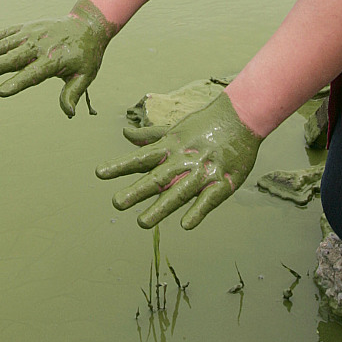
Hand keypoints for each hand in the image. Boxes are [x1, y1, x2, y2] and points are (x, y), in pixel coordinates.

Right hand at [0, 0, 118, 117]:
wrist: (88, 24)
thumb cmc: (86, 54)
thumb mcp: (86, 75)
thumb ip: (73, 93)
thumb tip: (69, 113)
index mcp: (54, 60)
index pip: (33, 74)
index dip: (17, 83)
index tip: (1, 91)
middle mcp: (40, 46)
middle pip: (14, 58)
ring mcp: (32, 34)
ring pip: (6, 44)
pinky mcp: (28, 27)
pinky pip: (8, 32)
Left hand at [95, 92, 261, 228]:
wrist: (241, 117)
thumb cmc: (205, 123)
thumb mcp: (175, 128)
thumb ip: (149, 136)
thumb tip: (125, 134)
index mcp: (171, 146)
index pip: (141, 157)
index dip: (120, 165)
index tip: (100, 173)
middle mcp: (184, 159)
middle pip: (158, 177)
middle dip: (137, 191)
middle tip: (117, 203)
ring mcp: (203, 171)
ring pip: (180, 192)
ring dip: (161, 208)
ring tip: (142, 223)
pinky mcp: (223, 182)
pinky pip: (209, 199)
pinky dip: (198, 211)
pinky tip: (185, 225)